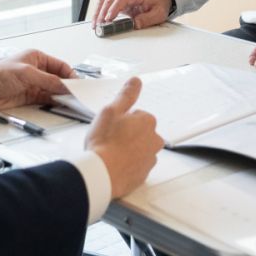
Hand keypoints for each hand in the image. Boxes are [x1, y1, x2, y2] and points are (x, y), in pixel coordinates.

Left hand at [0, 49, 74, 109]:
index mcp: (37, 58)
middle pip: (58, 78)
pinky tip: (60, 104)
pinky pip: (46, 99)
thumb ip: (47, 80)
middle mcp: (37, 70)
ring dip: (62, 95)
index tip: (78, 85)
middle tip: (78, 94)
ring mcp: (33, 84)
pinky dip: (54, 102)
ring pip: (53, 90)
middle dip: (67, 86)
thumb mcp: (26, 73)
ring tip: (72, 101)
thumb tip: (64, 85)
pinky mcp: (29, 97)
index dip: (70, 75)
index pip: (60, 66)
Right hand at [85, 77, 163, 198]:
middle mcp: (154, 140)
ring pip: (139, 149)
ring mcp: (150, 158)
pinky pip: (137, 165)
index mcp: (148, 122)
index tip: (112, 127)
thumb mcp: (111, 110)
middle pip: (140, 132)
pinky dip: (128, 165)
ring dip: (129, 149)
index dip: (122, 120)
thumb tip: (136, 81)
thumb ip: (126, 95)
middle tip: (110, 139)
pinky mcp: (144, 174)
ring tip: (111, 153)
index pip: (137, 115)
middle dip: (128, 134)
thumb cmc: (104, 142)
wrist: (101, 173)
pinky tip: (115, 165)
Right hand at [92, 0, 171, 30]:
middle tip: (99, 26)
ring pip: (105, 1)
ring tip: (95, 25)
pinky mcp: (118, 2)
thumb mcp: (159, 13)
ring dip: (98, 13)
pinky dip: (99, 12)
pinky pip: (105, 5)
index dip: (114, 8)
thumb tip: (135, 24)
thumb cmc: (159, 4)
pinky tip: (97, 21)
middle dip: (102, 13)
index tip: (108, 18)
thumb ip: (148, 19)